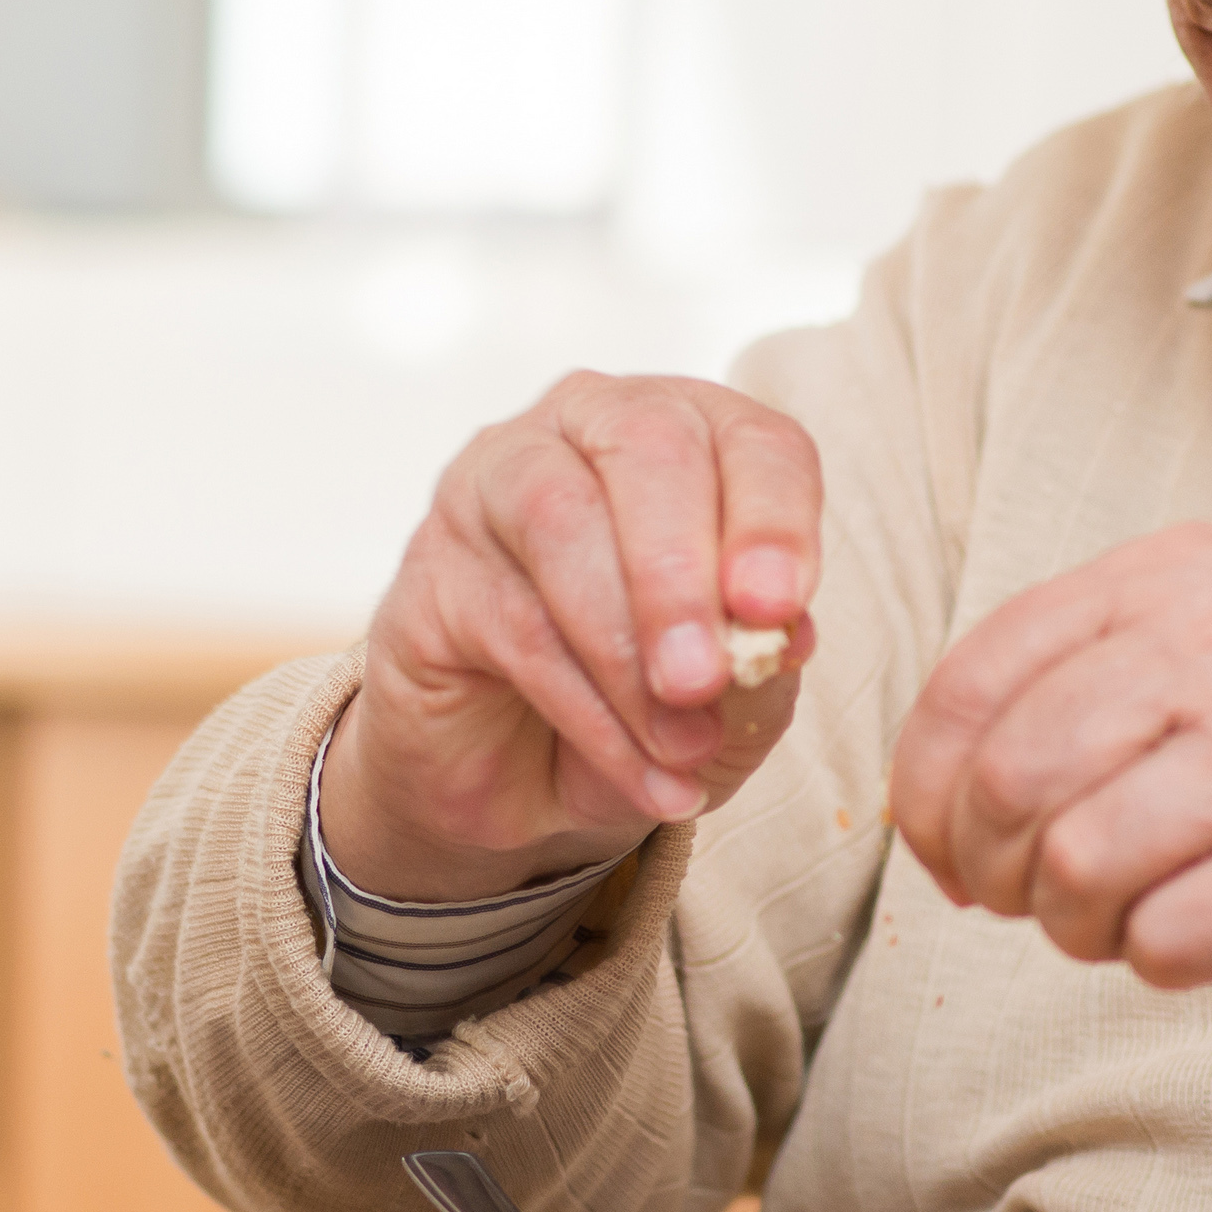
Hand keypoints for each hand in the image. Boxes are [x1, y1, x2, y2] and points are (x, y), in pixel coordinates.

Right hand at [322, 372, 819, 903]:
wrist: (526, 780)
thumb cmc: (647, 703)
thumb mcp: (738, 698)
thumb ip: (765, 657)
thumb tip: (777, 635)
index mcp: (692, 436)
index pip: (749, 440)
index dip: (773, 517)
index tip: (778, 607)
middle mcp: (588, 430)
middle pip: (644, 447)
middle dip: (683, 572)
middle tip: (707, 678)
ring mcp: (493, 487)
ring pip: (561, 523)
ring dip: (627, 649)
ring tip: (681, 745)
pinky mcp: (432, 570)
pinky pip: (514, 623)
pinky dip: (589, 710)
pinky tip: (640, 770)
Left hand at [882, 525, 1211, 986]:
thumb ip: (1101, 659)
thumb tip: (951, 782)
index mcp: (1178, 575)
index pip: (976, 679)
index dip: (929, 784)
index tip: (945, 841)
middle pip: (1009, 781)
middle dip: (989, 866)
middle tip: (1021, 897)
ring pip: (1074, 867)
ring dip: (1070, 921)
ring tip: (1113, 919)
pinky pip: (1163, 940)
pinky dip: (1150, 957)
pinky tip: (1190, 934)